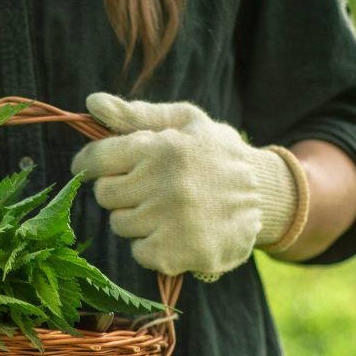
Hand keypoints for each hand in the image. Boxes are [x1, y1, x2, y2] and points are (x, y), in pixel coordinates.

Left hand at [71, 93, 308, 279]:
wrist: (266, 197)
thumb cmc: (215, 154)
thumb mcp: (184, 123)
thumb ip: (135, 115)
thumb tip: (92, 102)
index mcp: (161, 147)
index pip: (97, 159)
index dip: (89, 165)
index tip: (89, 169)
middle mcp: (165, 183)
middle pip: (105, 194)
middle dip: (121, 193)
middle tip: (149, 190)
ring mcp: (170, 220)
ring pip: (119, 224)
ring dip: (137, 221)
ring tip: (168, 211)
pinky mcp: (176, 253)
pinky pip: (139, 253)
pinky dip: (152, 248)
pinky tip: (176, 234)